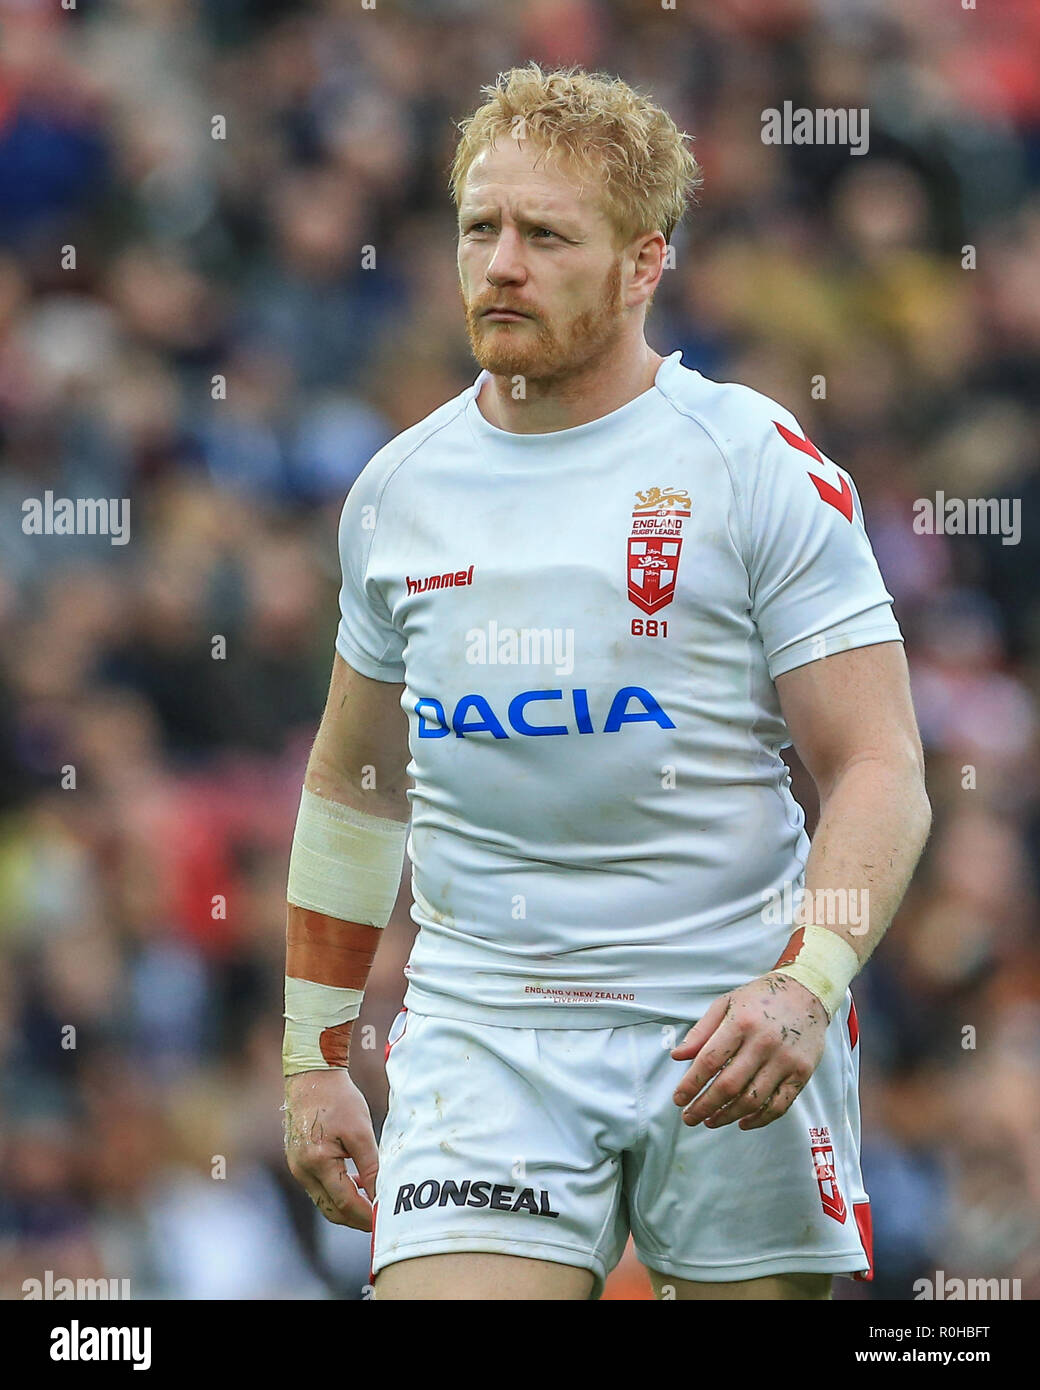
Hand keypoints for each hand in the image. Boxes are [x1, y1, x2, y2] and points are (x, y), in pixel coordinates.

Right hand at [283, 1069, 379, 1228]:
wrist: (312, 1075)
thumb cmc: (338, 1099)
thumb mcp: (361, 1131)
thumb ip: (371, 1166)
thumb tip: (382, 1195)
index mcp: (316, 1163)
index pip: (344, 1203)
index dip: (366, 1216)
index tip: (384, 1221)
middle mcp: (302, 1170)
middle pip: (331, 1209)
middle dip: (356, 1218)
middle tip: (380, 1219)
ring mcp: (297, 1167)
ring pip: (324, 1200)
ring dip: (347, 1205)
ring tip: (373, 1201)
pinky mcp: (298, 1160)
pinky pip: (319, 1186)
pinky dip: (338, 1191)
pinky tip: (357, 1182)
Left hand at [671, 974, 828, 1130]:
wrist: (806, 992)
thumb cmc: (761, 998)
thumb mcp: (726, 1003)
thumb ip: (701, 1031)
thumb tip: (678, 1056)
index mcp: (741, 1023)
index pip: (710, 1061)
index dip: (691, 1084)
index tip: (679, 1099)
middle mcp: (763, 1043)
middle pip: (729, 1085)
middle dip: (704, 1106)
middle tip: (690, 1117)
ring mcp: (785, 1060)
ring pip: (752, 1100)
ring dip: (728, 1116)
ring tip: (711, 1120)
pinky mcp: (802, 1073)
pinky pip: (779, 1105)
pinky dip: (759, 1119)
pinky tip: (743, 1122)